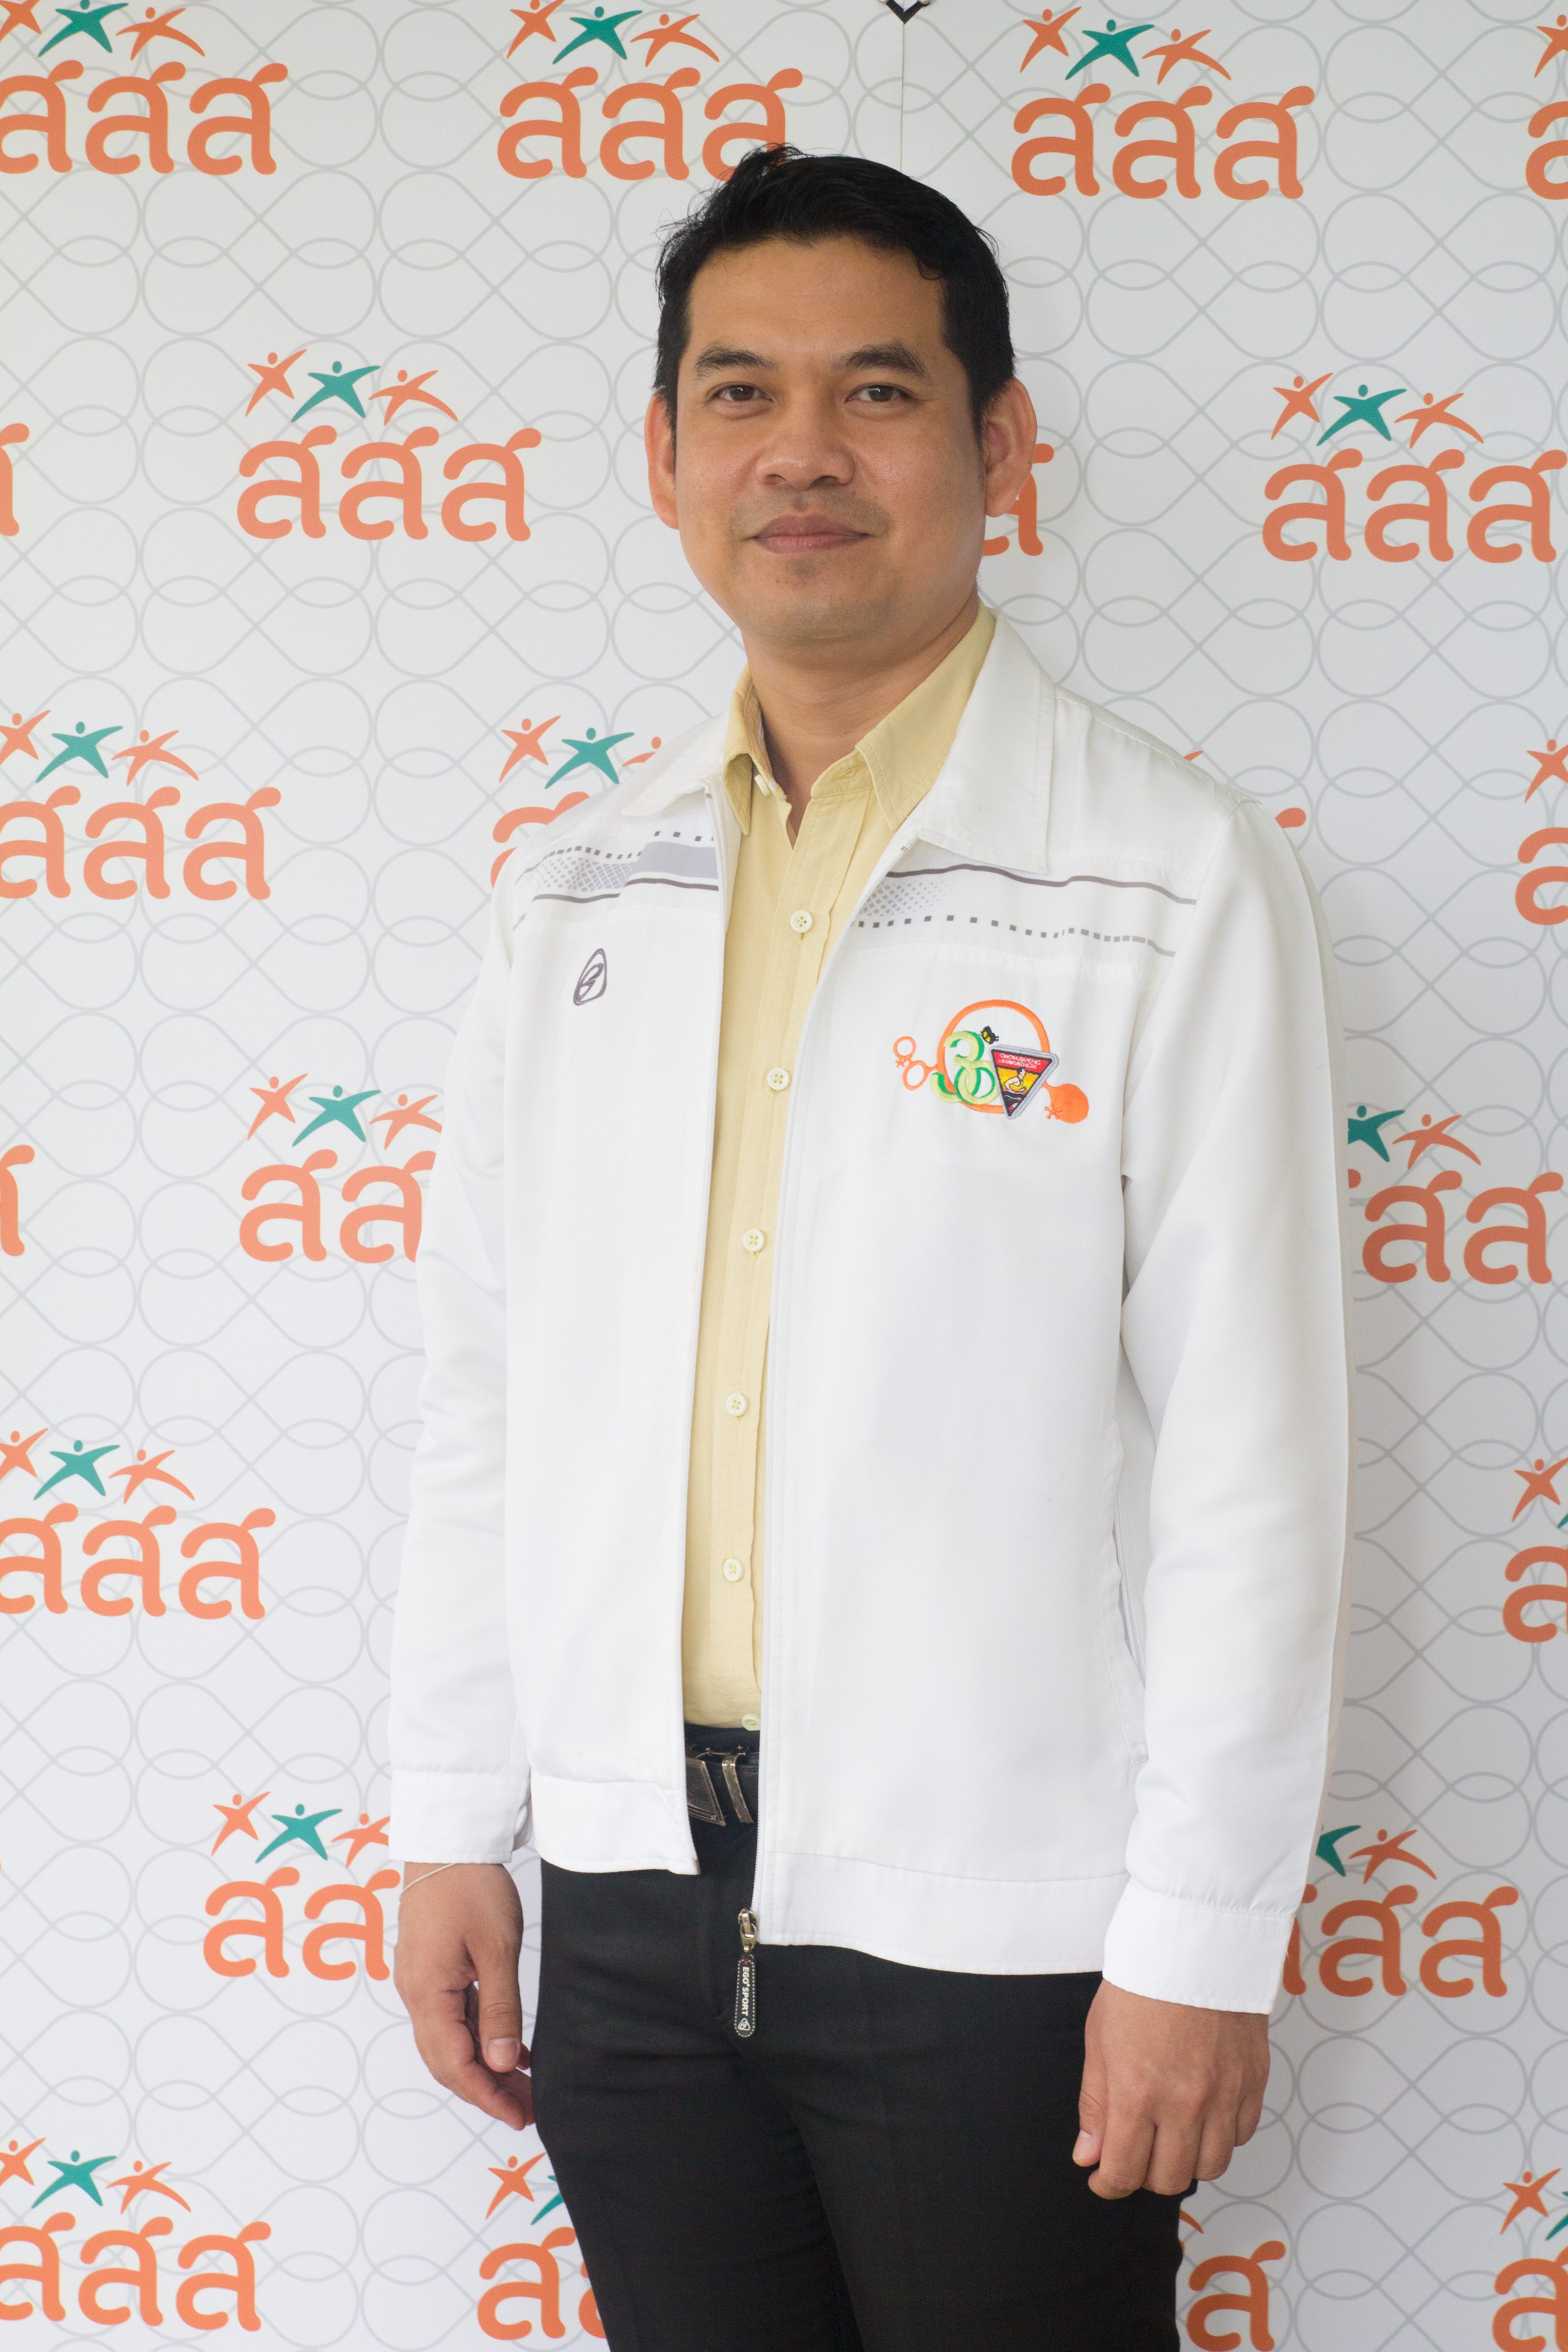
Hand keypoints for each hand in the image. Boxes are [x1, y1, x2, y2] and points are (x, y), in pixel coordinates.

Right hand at [393, 1862, 532, 2130]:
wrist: (448, 1841)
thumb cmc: (471, 1886)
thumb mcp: (497, 1949)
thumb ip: (499, 2009)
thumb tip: (501, 2063)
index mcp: (427, 1993)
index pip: (454, 2064)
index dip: (486, 2096)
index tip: (518, 2117)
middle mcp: (416, 1994)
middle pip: (448, 2060)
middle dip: (487, 2089)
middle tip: (528, 2110)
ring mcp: (421, 1982)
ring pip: (451, 2040)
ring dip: (485, 2065)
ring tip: (525, 2086)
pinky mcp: (432, 1969)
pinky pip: (454, 2016)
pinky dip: (481, 2036)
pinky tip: (512, 2047)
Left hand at [1074, 1981, 1267, 2198]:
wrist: (1195, 1943)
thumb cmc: (1142, 1985)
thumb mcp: (1100, 2039)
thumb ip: (1096, 2104)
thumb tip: (1089, 2155)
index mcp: (1138, 2093)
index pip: (1124, 2171)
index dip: (1108, 2184)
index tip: (1102, 2178)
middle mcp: (1184, 2102)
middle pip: (1169, 2178)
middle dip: (1145, 2175)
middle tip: (1135, 2153)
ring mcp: (1224, 2095)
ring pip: (1210, 2166)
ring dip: (1186, 2161)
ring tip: (1170, 2136)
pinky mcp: (1253, 2082)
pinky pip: (1240, 2135)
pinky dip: (1220, 2136)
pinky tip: (1203, 2114)